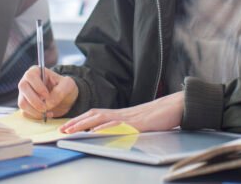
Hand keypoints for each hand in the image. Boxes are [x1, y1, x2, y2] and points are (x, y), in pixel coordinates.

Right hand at [17, 65, 77, 119]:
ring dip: (35, 111)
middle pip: (23, 88)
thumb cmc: (65, 87)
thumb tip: (47, 102)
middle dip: (35, 101)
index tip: (47, 95)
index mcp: (36, 71)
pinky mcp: (25, 105)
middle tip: (46, 108)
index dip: (38, 86)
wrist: (65, 99)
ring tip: (47, 112)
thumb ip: (59, 92)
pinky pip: (25, 112)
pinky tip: (46, 115)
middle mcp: (27, 81)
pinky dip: (35, 116)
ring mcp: (24, 94)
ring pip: (22, 102)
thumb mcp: (67, 85)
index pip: (30, 76)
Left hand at [61, 91, 183, 133]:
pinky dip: (107, 127)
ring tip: (71, 130)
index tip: (66, 127)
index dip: (80, 120)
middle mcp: (123, 114)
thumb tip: (114, 134)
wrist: (178, 106)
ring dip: (85, 124)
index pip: (96, 115)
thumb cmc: (161, 116)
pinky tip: (98, 130)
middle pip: (94, 115)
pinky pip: (121, 124)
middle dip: (76, 122)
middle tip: (61, 130)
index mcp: (122, 114)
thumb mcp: (141, 123)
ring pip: (102, 118)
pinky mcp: (140, 122)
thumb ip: (127, 127)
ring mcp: (130, 117)